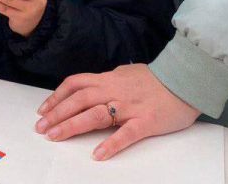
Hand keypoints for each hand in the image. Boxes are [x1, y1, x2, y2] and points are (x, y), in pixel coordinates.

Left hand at [35, 64, 199, 159]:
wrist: (187, 79)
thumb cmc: (158, 79)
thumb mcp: (128, 72)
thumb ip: (110, 79)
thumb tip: (95, 83)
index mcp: (109, 78)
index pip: (75, 84)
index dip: (56, 96)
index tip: (42, 110)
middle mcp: (115, 91)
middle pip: (79, 99)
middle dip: (57, 113)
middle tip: (41, 128)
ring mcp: (130, 106)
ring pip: (96, 114)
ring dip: (72, 125)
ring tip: (55, 137)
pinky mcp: (147, 121)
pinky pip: (126, 134)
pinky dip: (111, 144)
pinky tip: (97, 154)